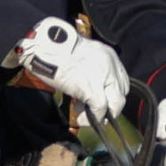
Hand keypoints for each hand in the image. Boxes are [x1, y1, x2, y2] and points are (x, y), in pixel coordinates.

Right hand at [11, 16, 129, 131]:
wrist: (44, 47)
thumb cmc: (56, 52)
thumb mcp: (82, 58)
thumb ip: (93, 72)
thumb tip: (93, 93)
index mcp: (109, 56)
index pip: (121, 82)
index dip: (111, 96)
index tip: (99, 102)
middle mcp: (111, 65)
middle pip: (121, 95)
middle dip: (108, 108)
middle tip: (90, 111)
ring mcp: (103, 77)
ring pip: (116, 105)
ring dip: (100, 115)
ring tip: (81, 112)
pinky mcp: (92, 88)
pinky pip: (100, 109)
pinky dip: (91, 118)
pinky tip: (80, 118)